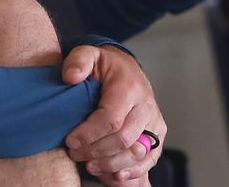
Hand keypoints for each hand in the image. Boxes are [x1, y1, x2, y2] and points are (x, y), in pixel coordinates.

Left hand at [61, 45, 165, 186]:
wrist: (129, 70)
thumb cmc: (106, 66)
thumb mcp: (89, 54)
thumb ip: (78, 61)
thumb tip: (70, 77)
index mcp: (129, 87)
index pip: (111, 118)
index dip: (89, 134)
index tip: (70, 140)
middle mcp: (146, 106)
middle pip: (123, 139)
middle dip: (96, 151)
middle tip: (75, 154)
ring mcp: (154, 122)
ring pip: (136, 153)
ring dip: (111, 165)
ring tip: (90, 166)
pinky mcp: (157, 135)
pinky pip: (149, 160)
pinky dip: (132, 172)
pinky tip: (114, 176)